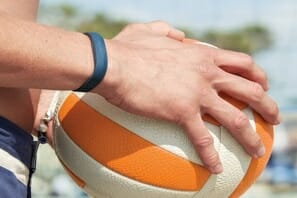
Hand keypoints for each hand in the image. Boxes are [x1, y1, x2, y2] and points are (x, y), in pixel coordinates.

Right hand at [93, 21, 279, 173]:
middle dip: (267, 105)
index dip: (256, 75)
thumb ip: (168, 30)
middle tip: (273, 118)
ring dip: (250, 137)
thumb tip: (178, 35)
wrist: (114, 64)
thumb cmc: (128, 48)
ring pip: (235, 118)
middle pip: (250, 90)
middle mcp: (207, 74)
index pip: (241, 64)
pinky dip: (210, 155)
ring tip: (258, 151)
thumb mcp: (150, 30)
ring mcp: (197, 94)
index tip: (261, 85)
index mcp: (202, 56)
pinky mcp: (182, 112)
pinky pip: (202, 138)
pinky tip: (214, 168)